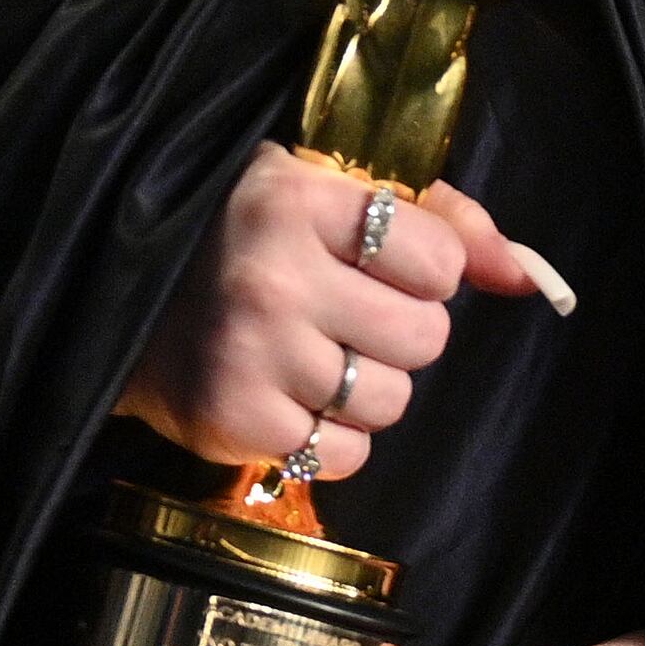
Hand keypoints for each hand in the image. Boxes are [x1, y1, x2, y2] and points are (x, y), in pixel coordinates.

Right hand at [117, 140, 570, 478]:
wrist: (111, 295)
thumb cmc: (244, 233)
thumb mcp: (333, 190)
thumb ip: (445, 222)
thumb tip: (533, 278)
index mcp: (297, 201)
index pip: (439, 260)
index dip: (423, 268)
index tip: (377, 259)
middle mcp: (272, 279)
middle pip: (425, 340)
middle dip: (400, 331)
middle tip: (343, 311)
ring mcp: (249, 357)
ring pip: (391, 402)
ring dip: (366, 387)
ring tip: (311, 352)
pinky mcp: (231, 424)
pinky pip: (344, 455)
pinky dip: (329, 437)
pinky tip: (287, 394)